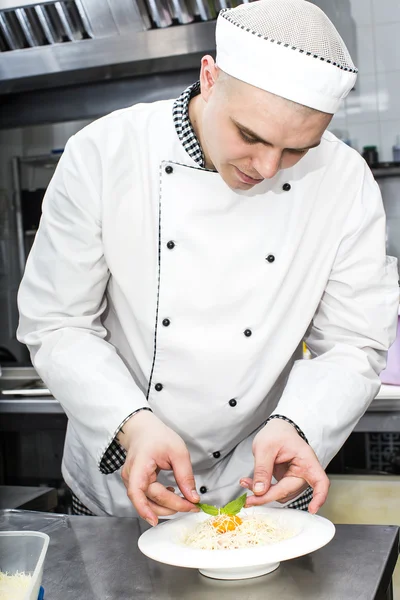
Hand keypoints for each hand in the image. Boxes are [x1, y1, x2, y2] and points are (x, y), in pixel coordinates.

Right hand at [119, 410, 199, 525]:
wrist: (143, 430)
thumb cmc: (158, 437)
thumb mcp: (178, 451)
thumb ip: (185, 475)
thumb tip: (193, 498)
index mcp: (139, 464)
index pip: (136, 491)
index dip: (144, 508)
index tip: (155, 521)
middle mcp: (131, 476)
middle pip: (148, 499)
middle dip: (171, 506)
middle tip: (191, 506)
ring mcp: (131, 481)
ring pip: (147, 502)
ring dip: (166, 507)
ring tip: (185, 503)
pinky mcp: (135, 484)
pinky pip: (146, 498)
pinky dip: (160, 501)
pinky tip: (172, 494)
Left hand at [241, 418, 329, 513]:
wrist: (277, 429)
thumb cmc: (276, 433)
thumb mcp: (265, 447)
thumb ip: (262, 469)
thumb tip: (259, 491)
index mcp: (306, 460)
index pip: (320, 481)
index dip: (319, 498)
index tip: (312, 510)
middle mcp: (304, 472)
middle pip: (289, 491)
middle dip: (268, 496)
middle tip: (248, 499)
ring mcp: (295, 478)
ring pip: (280, 494)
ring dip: (263, 493)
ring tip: (246, 483)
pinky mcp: (286, 481)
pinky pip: (275, 491)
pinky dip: (262, 490)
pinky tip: (250, 484)